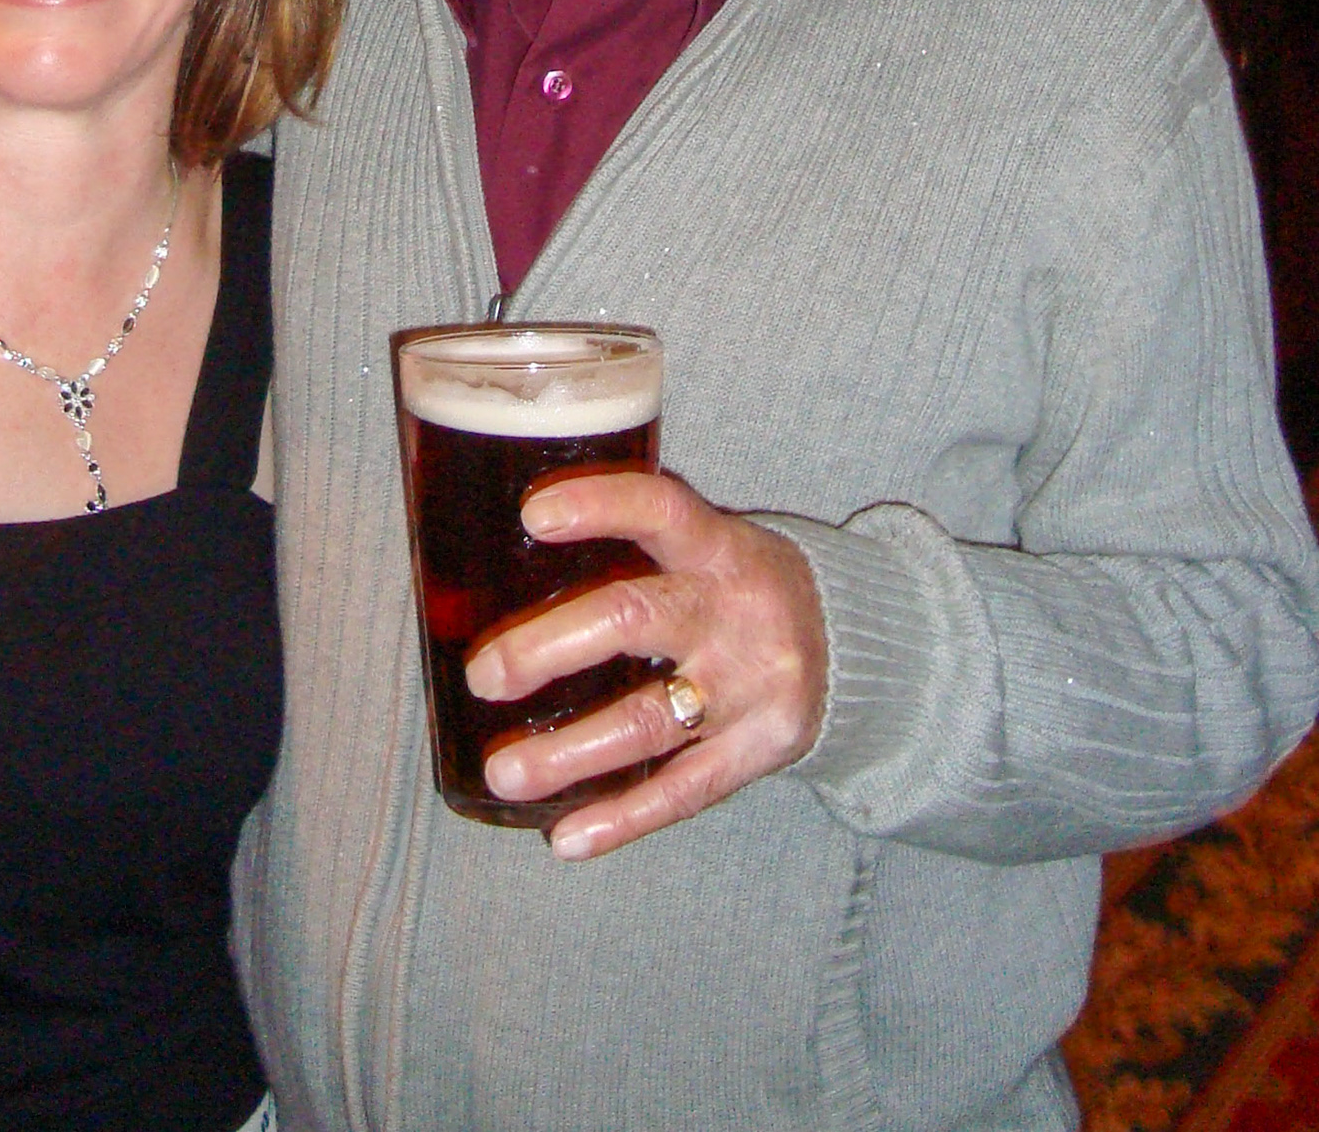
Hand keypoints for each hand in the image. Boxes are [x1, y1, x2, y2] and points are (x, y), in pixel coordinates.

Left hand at [463, 470, 826, 860]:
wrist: (858, 647)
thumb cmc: (742, 586)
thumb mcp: (709, 546)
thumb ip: (637, 547)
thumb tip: (509, 554)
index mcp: (718, 547)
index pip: (660, 510)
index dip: (600, 507)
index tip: (533, 515)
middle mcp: (734, 613)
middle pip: (634, 620)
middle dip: (548, 648)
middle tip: (484, 676)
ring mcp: (750, 687)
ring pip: (648, 721)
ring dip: (568, 752)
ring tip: (503, 773)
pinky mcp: (761, 750)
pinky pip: (684, 790)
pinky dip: (622, 817)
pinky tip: (566, 836)